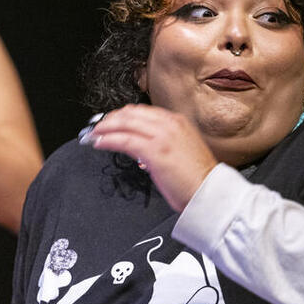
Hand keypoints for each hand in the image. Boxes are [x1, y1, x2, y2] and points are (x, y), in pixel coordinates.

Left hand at [88, 104, 218, 211]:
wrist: (210, 192)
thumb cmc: (196, 177)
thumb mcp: (181, 149)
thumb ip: (161, 142)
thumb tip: (139, 146)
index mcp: (177, 121)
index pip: (141, 111)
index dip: (122, 115)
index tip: (110, 121)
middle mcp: (170, 124)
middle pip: (130, 114)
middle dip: (110, 120)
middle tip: (97, 127)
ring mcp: (162, 136)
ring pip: (125, 124)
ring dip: (105, 128)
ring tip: (93, 134)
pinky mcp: (155, 151)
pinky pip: (125, 140)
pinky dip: (108, 140)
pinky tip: (99, 143)